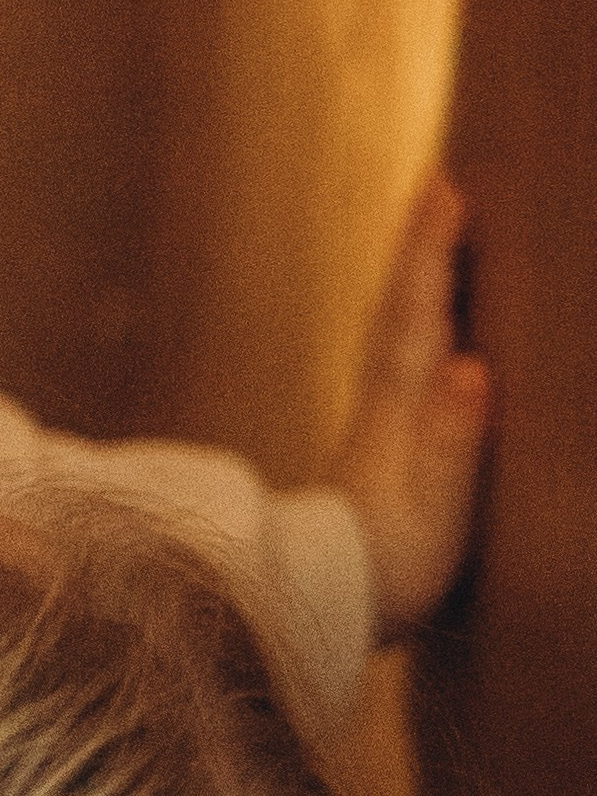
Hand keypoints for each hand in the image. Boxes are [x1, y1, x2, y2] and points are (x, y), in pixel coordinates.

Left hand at [330, 171, 492, 642]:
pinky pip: (399, 361)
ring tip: (436, 235)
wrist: (325, 611)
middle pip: (400, 308)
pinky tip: (427, 328)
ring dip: (415, 279)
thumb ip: (451, 441)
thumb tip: (470, 365)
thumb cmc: (390, 569)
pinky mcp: (378, 449)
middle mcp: (382, 406)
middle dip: (421, 247)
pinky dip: (413, 324)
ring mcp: (376, 426)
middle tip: (440, 185)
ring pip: (395, 331)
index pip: (417, 313)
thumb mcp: (434, 512)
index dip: (432, 251)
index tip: (446, 188)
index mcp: (400, 410)